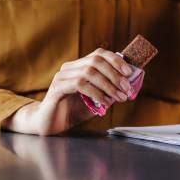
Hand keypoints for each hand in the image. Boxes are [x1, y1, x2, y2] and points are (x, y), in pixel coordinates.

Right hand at [3, 49, 133, 135]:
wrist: (50, 125)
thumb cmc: (73, 111)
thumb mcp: (95, 100)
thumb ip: (108, 92)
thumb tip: (127, 86)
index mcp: (78, 67)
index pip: (98, 54)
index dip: (115, 60)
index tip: (129, 72)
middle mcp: (69, 68)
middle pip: (95, 61)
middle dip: (115, 74)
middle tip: (127, 88)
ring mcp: (62, 77)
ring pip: (89, 72)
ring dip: (108, 85)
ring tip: (119, 98)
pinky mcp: (57, 88)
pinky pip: (80, 85)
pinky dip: (96, 93)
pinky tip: (105, 103)